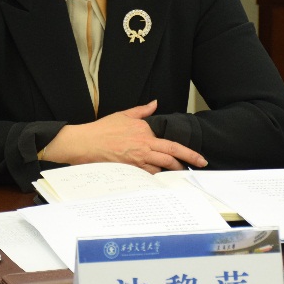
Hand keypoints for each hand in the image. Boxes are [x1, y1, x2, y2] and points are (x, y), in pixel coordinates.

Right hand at [42, 100, 206, 172]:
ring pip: (161, 168)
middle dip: (188, 161)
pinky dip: (156, 178)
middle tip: (200, 165)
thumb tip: (155, 103)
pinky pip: (148, 176)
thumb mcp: (123, 115)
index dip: (187, 152)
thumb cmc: (101, 130)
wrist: (84, 143)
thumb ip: (142, 110)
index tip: (197, 158)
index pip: (171, 143)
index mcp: (144, 132)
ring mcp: (137, 160)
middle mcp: (144, 146)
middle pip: (172, 155)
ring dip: (171, 172)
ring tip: (179, 174)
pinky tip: (161, 180)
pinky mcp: (129, 170)